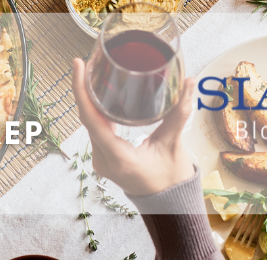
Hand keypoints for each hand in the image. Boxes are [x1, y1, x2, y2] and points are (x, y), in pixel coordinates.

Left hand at [71, 58, 195, 196]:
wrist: (169, 205)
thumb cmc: (171, 180)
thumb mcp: (174, 144)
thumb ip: (179, 113)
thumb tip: (188, 82)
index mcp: (118, 157)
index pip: (91, 119)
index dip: (81, 90)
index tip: (78, 66)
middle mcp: (104, 158)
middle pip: (87, 117)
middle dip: (84, 87)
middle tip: (87, 61)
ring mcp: (101, 159)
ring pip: (89, 122)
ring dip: (88, 97)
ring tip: (92, 71)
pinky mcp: (105, 157)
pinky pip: (94, 128)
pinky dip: (95, 109)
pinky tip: (99, 94)